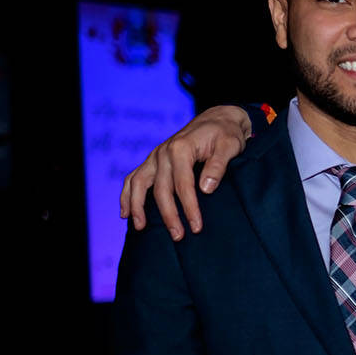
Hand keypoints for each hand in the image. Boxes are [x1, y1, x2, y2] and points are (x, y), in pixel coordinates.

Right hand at [118, 105, 251, 239]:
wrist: (218, 119)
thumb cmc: (226, 134)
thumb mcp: (230, 147)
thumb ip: (218, 166)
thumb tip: (205, 189)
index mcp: (181, 148)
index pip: (183, 184)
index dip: (189, 208)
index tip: (196, 227)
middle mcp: (163, 152)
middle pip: (160, 189)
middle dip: (169, 215)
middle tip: (178, 236)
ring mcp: (155, 156)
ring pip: (138, 183)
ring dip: (138, 207)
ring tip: (140, 228)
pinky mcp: (153, 161)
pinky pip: (133, 178)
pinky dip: (126, 195)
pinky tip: (125, 213)